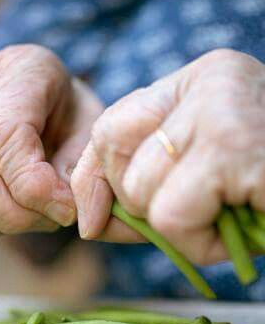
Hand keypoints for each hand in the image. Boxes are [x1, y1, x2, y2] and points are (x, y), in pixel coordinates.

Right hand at [0, 44, 101, 255]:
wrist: (48, 113)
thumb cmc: (72, 122)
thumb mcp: (91, 133)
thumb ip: (80, 166)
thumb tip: (64, 210)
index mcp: (17, 72)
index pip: (3, 134)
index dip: (32, 185)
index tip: (64, 210)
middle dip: (12, 213)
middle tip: (48, 219)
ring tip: (24, 219)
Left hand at [72, 49, 264, 263]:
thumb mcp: (198, 182)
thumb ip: (140, 192)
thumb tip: (87, 221)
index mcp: (197, 82)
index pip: (110, 126)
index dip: (95, 178)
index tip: (95, 219)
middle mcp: (209, 81)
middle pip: (115, 155)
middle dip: (140, 206)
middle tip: (194, 214)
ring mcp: (222, 108)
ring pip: (140, 190)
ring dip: (178, 230)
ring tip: (226, 219)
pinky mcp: (234, 147)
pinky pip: (171, 214)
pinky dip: (196, 242)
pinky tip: (236, 228)